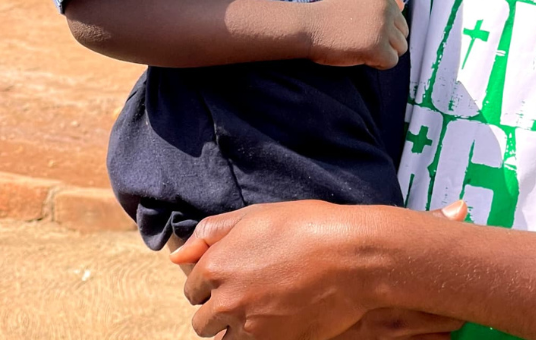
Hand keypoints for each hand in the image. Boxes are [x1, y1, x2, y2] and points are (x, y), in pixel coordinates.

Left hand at [171, 202, 468, 339]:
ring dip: (237, 325)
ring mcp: (248, 327)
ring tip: (265, 304)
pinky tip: (280, 314)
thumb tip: (177, 256)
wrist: (351, 257)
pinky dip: (259, 334)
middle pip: (203, 319)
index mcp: (216, 265)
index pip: (193, 286)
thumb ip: (212, 232)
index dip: (213, 278)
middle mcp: (225, 300)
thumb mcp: (257, 215)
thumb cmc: (308, 226)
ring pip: (225, 338)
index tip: (237, 270)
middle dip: (220, 306)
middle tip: (251, 289)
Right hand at [305, 0, 407, 69]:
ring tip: (362, 49)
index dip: (384, 31)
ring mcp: (383, 27)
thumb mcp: (357, 1)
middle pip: (403, 34)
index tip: (363, 31)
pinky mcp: (377, 47)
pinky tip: (362, 57)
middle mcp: (386, 8)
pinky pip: (391, 62)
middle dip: (387, 42)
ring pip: (400, 48)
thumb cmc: (328, 17)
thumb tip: (403, 4)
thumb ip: (381, 4)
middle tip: (363, 43)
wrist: (308, 27)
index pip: (399, 18)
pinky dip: (378, 64)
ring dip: (384, 53)